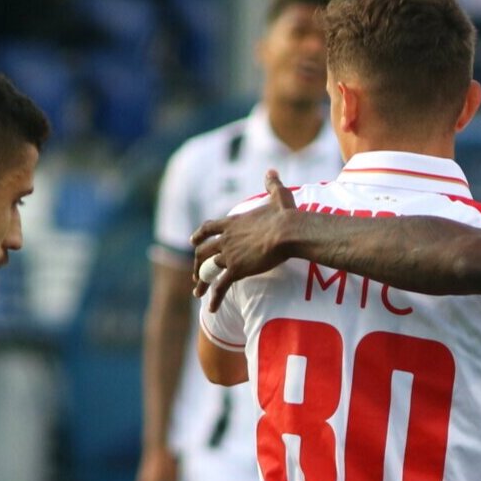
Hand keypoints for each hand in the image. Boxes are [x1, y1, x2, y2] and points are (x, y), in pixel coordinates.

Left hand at [192, 171, 301, 311]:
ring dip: (201, 282)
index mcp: (232, 222)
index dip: (199, 235)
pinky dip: (214, 298)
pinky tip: (210, 309)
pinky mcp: (236, 269)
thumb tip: (271, 171)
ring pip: (208, 270)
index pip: (208, 228)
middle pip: (203, 251)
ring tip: (198, 292)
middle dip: (198, 262)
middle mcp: (226, 238)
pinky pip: (221, 286)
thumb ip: (272, 185)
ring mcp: (229, 254)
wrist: (288, 232)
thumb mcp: (278, 196)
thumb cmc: (286, 215)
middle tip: (196, 273)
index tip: (192, 241)